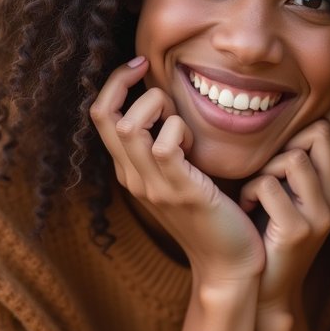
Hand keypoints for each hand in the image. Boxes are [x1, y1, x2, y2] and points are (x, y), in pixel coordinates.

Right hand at [90, 58, 264, 287]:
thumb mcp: (182, 175)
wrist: (228, 264)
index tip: (141, 66)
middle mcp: (132, 177)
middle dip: (131, 87)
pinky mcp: (179, 192)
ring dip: (158, 108)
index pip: (101, 114)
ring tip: (181, 121)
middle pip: (105, 114)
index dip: (116, 82)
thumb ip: (169, 146)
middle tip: (165, 93)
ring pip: (130, 126)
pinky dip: (180, 131)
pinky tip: (197, 145)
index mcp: (129, 170)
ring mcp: (153, 186)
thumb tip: (172, 106)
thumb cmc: (213, 216)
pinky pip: (164, 146)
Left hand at [239, 105, 329, 314]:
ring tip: (257, 190)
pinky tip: (248, 209)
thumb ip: (295, 154)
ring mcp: (323, 215)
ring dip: (265, 168)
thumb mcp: (290, 188)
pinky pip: (268, 185)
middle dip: (285, 140)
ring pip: (294, 156)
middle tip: (266, 168)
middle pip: (321, 130)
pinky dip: (250, 191)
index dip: (313, 114)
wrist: (266, 288)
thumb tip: (281, 105)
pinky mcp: (298, 231)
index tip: (283, 136)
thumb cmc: (267, 229)